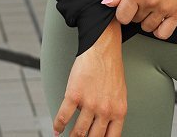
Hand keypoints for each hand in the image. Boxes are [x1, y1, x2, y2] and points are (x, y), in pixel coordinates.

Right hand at [53, 16, 126, 136]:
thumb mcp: (120, 94)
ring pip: (78, 131)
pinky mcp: (74, 94)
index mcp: (119, 111)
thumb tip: (105, 127)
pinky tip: (57, 129)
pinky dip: (58, 125)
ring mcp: (89, 103)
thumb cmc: (111, 68)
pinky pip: (63, 116)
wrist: (102, 48)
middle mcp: (105, 110)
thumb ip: (113, 112)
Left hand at [104, 0, 176, 39]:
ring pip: (147, 28)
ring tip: (151, 9)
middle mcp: (150, 2)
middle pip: (134, 21)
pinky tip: (159, 21)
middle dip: (136, 13)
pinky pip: (163, 33)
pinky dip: (159, 31)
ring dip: (147, 21)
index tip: (127, 7)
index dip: (123, 12)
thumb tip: (107, 3)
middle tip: (142, 2)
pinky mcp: (176, 14)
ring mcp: (163, 9)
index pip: (122, 16)